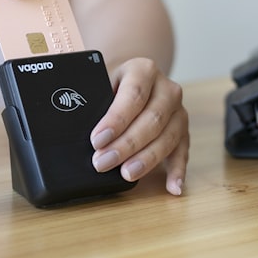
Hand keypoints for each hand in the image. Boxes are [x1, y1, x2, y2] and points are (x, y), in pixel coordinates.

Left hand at [90, 58, 188, 194]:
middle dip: (126, 145)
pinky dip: (178, 170)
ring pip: (168, 137)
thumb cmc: (113, 85)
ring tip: (126, 174)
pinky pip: (183, 151)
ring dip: (147, 159)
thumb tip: (73, 125)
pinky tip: (172, 187)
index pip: (133, 95)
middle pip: (152, 119)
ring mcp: (178, 110)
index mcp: (144, 70)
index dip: (116, 120)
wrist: (135, 80)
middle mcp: (167, 89)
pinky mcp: (184, 130)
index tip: (97, 140)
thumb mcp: (101, 82)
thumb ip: (93, 100)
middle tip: (102, 163)